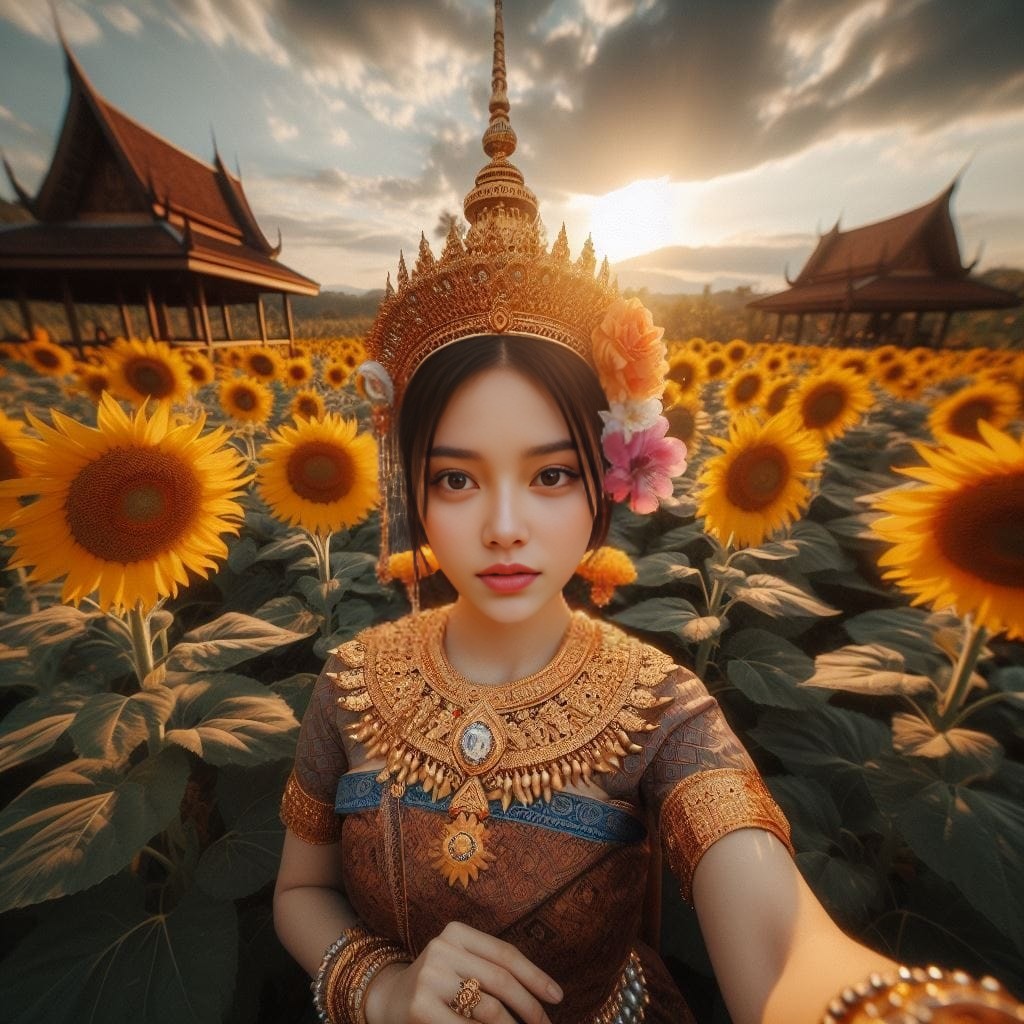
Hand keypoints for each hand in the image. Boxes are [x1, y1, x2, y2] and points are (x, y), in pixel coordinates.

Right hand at [363, 920, 562, 1023]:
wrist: (389, 1000)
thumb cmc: (439, 984)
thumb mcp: (462, 965)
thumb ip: (493, 971)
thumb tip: (542, 995)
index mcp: (456, 931)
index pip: (505, 954)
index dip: (535, 976)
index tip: (557, 997)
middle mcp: (442, 948)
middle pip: (501, 980)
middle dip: (530, 1007)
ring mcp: (429, 978)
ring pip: (489, 1008)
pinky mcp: (420, 1008)